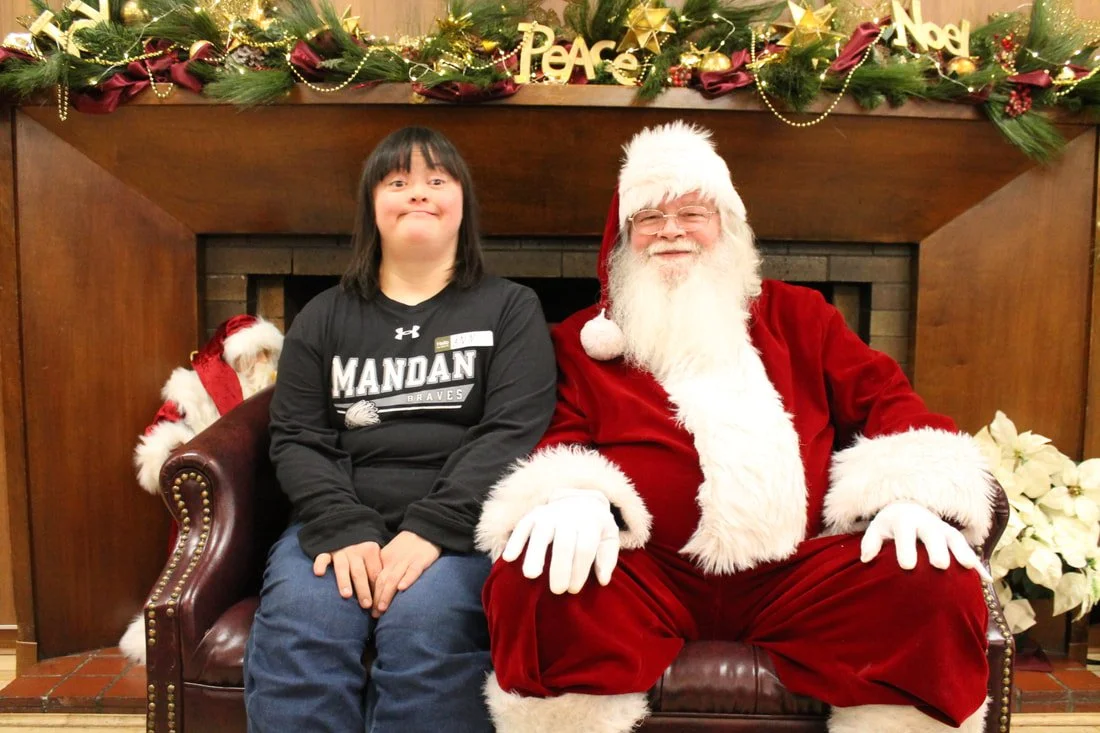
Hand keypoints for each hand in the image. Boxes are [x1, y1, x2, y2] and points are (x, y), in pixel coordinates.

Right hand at [313, 541, 382, 608]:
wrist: (346, 529)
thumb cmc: (363, 551)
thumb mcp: (374, 556)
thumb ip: (377, 571)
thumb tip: (384, 598)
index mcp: (370, 551)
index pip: (375, 573)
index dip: (377, 590)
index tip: (379, 606)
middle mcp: (356, 551)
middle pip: (360, 573)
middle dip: (363, 589)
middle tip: (366, 605)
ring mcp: (340, 551)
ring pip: (342, 567)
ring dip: (344, 581)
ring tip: (347, 595)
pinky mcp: (326, 551)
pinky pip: (322, 557)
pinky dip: (320, 565)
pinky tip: (319, 574)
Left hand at [371, 531, 441, 617]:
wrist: (425, 528)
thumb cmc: (408, 545)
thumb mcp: (393, 554)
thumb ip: (386, 569)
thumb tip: (378, 590)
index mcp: (385, 560)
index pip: (375, 580)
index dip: (372, 595)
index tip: (370, 610)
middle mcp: (394, 561)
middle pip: (382, 581)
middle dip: (377, 599)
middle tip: (374, 615)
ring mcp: (407, 560)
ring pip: (394, 578)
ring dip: (387, 594)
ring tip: (383, 608)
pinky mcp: (421, 559)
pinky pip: (413, 570)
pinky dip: (408, 579)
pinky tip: (403, 588)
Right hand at [502, 488, 618, 594]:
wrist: (581, 499)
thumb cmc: (595, 527)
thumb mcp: (609, 537)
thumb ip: (607, 558)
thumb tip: (603, 580)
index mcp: (591, 522)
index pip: (585, 548)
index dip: (579, 570)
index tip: (573, 590)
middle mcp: (569, 516)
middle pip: (564, 543)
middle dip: (560, 568)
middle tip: (557, 590)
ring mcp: (549, 513)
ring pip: (541, 533)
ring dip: (535, 554)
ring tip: (531, 576)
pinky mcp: (533, 514)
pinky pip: (522, 526)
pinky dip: (515, 541)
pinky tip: (509, 558)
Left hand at [861, 501, 991, 580]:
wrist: (908, 509)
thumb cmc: (890, 525)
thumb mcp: (877, 529)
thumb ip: (870, 542)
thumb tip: (865, 559)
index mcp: (904, 520)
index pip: (905, 533)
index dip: (906, 548)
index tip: (907, 566)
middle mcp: (926, 522)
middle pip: (933, 534)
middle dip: (937, 549)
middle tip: (939, 565)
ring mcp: (942, 529)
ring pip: (954, 539)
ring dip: (962, 552)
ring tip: (967, 567)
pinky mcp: (954, 537)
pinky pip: (967, 549)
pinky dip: (977, 563)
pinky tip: (986, 579)